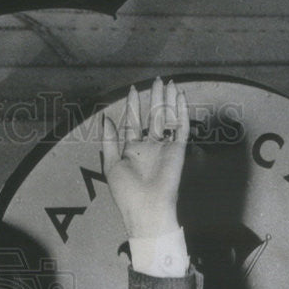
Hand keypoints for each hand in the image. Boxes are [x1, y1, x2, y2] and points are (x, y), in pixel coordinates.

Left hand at [102, 77, 189, 237]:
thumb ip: (109, 141)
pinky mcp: (178, 150)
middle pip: (153, 116)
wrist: (147, 208)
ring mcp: (164, 147)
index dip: (133, 106)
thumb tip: (107, 119)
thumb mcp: (111, 165)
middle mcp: (149, 146)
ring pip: (167, 118)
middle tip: (157, 79)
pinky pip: (181, 127)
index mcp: (132, 150)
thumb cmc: (126, 192)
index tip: (133, 89)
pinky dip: (182, 112)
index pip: (134, 123)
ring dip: (168, 100)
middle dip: (154, 98)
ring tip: (168, 82)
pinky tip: (180, 97)